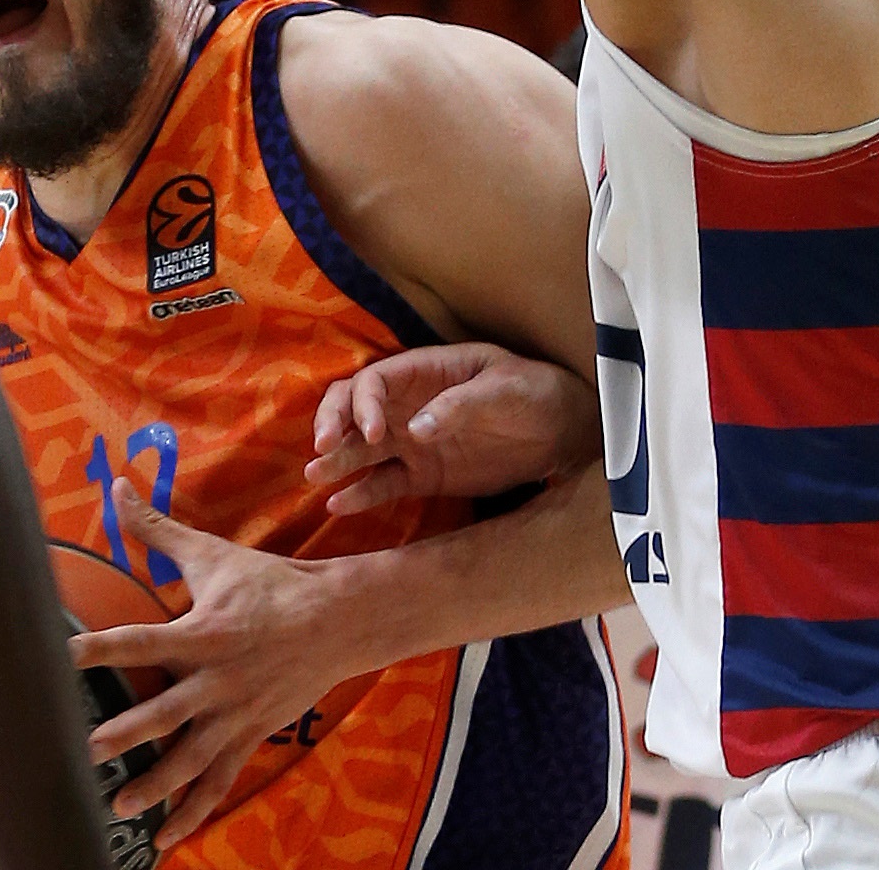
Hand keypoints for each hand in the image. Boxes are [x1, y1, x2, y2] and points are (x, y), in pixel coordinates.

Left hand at [67, 479, 358, 852]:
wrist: (337, 620)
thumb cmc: (268, 583)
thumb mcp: (212, 554)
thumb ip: (157, 528)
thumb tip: (116, 485)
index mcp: (202, 633)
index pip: (139, 642)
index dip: (99, 649)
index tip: (60, 658)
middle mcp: (216, 680)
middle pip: (163, 712)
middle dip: (125, 733)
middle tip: (87, 750)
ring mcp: (235, 715)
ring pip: (190, 759)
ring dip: (155, 786)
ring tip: (118, 805)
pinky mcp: (250, 736)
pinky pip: (219, 781)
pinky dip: (194, 812)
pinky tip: (166, 838)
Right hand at [306, 342, 599, 513]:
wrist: (563, 432)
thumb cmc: (535, 393)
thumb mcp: (506, 390)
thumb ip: (461, 406)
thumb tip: (415, 429)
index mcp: (424, 372)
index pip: (375, 381)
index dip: (363, 404)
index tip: (372, 432)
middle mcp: (407, 405)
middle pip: (353, 408)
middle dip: (333, 424)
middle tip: (322, 449)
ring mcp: (412, 441)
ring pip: (361, 447)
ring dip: (336, 460)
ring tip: (315, 476)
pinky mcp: (424, 475)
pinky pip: (384, 483)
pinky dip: (361, 493)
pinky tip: (338, 505)